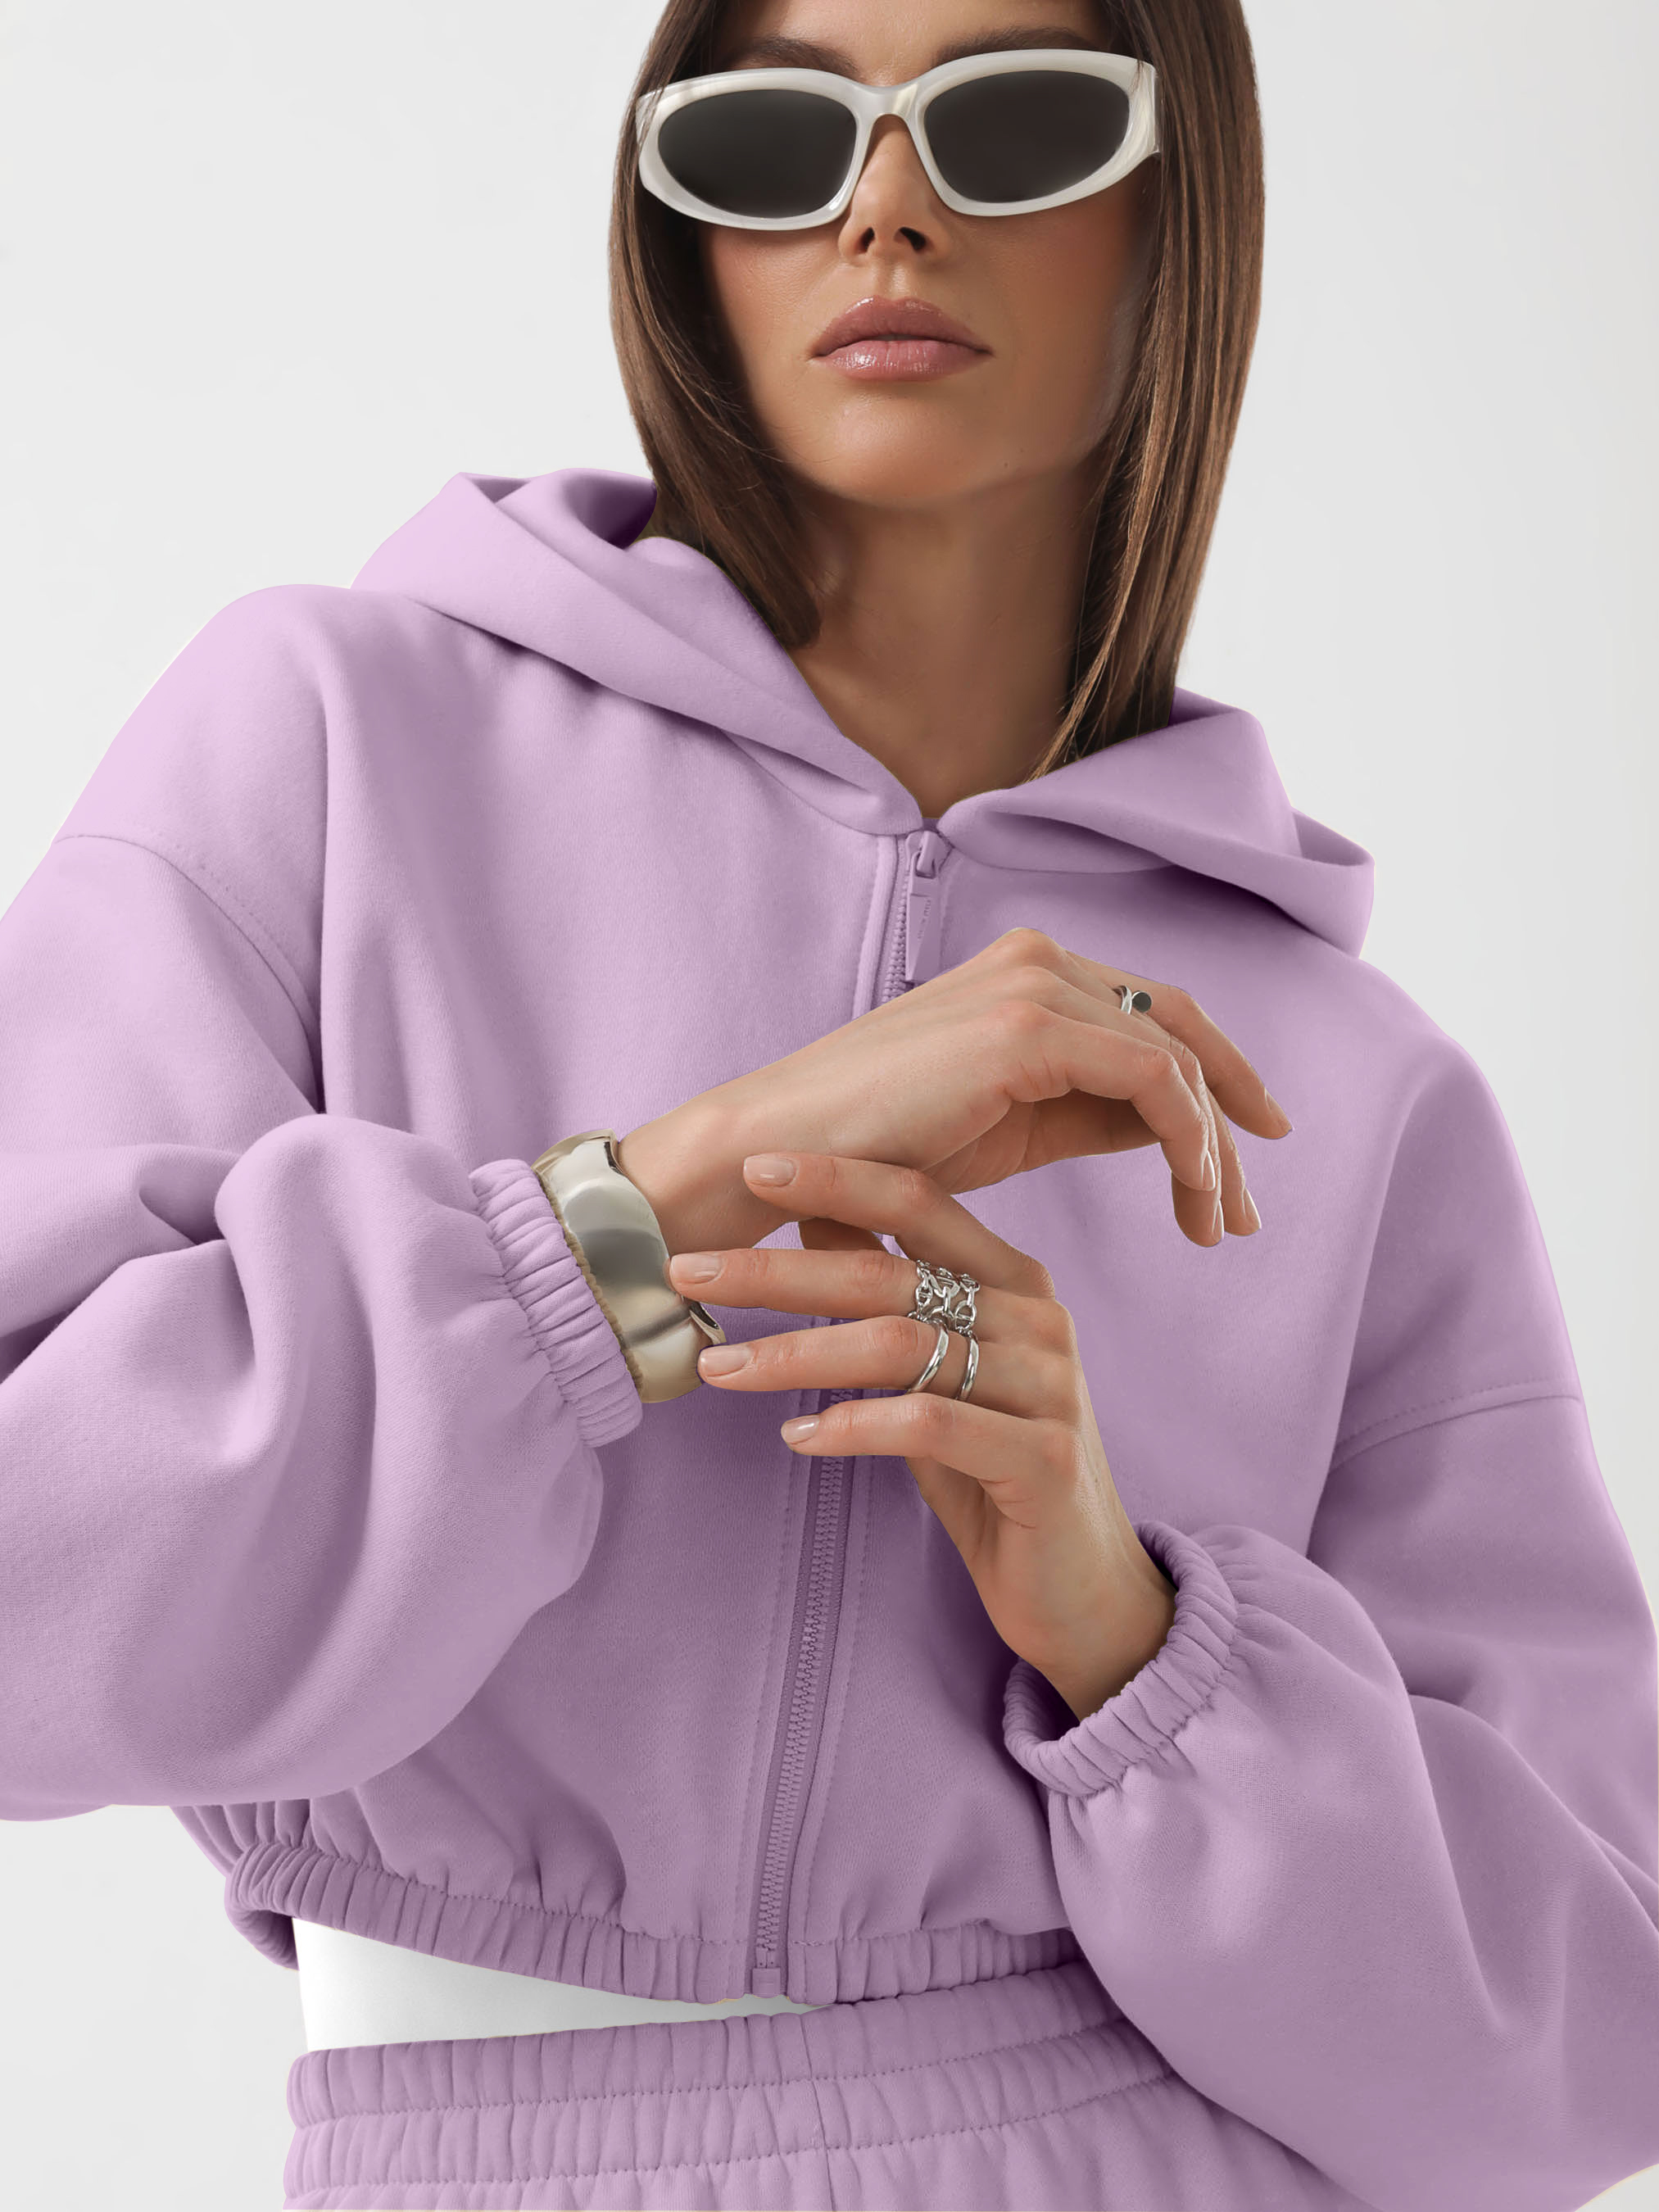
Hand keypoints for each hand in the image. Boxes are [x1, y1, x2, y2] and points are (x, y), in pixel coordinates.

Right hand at [619, 928, 1290, 1261]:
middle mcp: (1037, 959)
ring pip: (1173, 1060)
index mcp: (1026, 973)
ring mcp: (1031, 984)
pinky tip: (1192, 1203)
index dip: (1217, 1078)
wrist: (775, 1156)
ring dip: (1211, 1150)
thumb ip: (1085, 1112)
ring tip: (1219, 1228)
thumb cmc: (872, 1156)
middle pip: (1178, 1026)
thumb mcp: (1006, 1128)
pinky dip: (1187, 1144)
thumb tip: (1165, 1131)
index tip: (1252, 1151)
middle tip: (1250, 1208)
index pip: (1152, 1014)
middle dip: (1231, 1115)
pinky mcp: (1025, 1027)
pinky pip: (1148, 1082)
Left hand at [668, 1150, 1180, 1722]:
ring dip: (795, 1352)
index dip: (836, 1177)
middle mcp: (1038, 1319)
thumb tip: (811, 1217)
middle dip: (778, 1269)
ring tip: (719, 1366)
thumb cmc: (994, 1475)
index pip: (919, 1200)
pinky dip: (852, 1425)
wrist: (1085, 1590)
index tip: (749, 1168)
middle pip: (891, 1271)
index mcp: (1015, 1282)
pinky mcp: (1045, 1457)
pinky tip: (797, 1436)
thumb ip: (890, 1302)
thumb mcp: (936, 1377)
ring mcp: (1050, 1386)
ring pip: (902, 1344)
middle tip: (688, 1271)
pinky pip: (928, 1424)